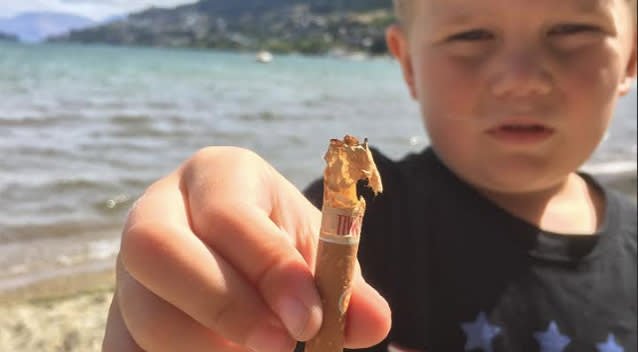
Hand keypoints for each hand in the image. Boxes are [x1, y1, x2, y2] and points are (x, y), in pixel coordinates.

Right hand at [102, 147, 390, 351]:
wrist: (240, 249)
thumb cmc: (283, 245)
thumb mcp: (317, 252)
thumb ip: (343, 284)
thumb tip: (373, 323)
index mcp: (215, 175)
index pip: (228, 214)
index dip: (268, 268)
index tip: (309, 320)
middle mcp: (157, 209)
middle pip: (155, 248)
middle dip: (221, 305)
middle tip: (276, 346)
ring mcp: (127, 264)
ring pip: (141, 310)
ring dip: (200, 344)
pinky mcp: (117, 313)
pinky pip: (124, 347)